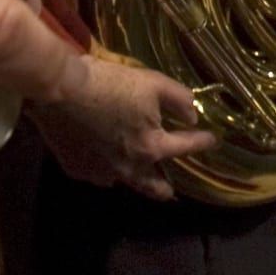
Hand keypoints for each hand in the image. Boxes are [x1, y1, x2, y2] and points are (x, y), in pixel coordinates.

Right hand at [29, 55, 215, 199]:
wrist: (62, 91)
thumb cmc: (112, 84)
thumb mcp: (155, 83)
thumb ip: (180, 101)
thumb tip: (193, 116)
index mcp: (151, 147)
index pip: (185, 148)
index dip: (202, 142)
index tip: (213, 141)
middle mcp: (128, 168)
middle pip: (153, 188)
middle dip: (165, 190)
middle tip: (172, 191)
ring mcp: (100, 173)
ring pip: (124, 182)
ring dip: (135, 178)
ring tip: (139, 172)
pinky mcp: (77, 170)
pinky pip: (99, 174)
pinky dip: (108, 169)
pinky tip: (107, 159)